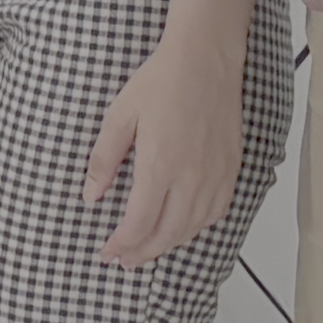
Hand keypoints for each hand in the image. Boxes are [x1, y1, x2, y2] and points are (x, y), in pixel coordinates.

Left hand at [82, 21, 248, 266]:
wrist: (206, 61)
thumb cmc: (161, 83)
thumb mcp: (119, 116)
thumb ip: (104, 160)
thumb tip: (91, 196)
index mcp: (160, 166)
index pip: (139, 222)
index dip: (122, 243)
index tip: (107, 253)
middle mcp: (191, 178)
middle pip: (167, 233)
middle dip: (142, 252)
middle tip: (123, 261)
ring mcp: (215, 177)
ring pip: (192, 228)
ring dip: (168, 245)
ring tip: (147, 250)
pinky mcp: (231, 171)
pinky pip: (215, 213)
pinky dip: (196, 229)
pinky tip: (182, 228)